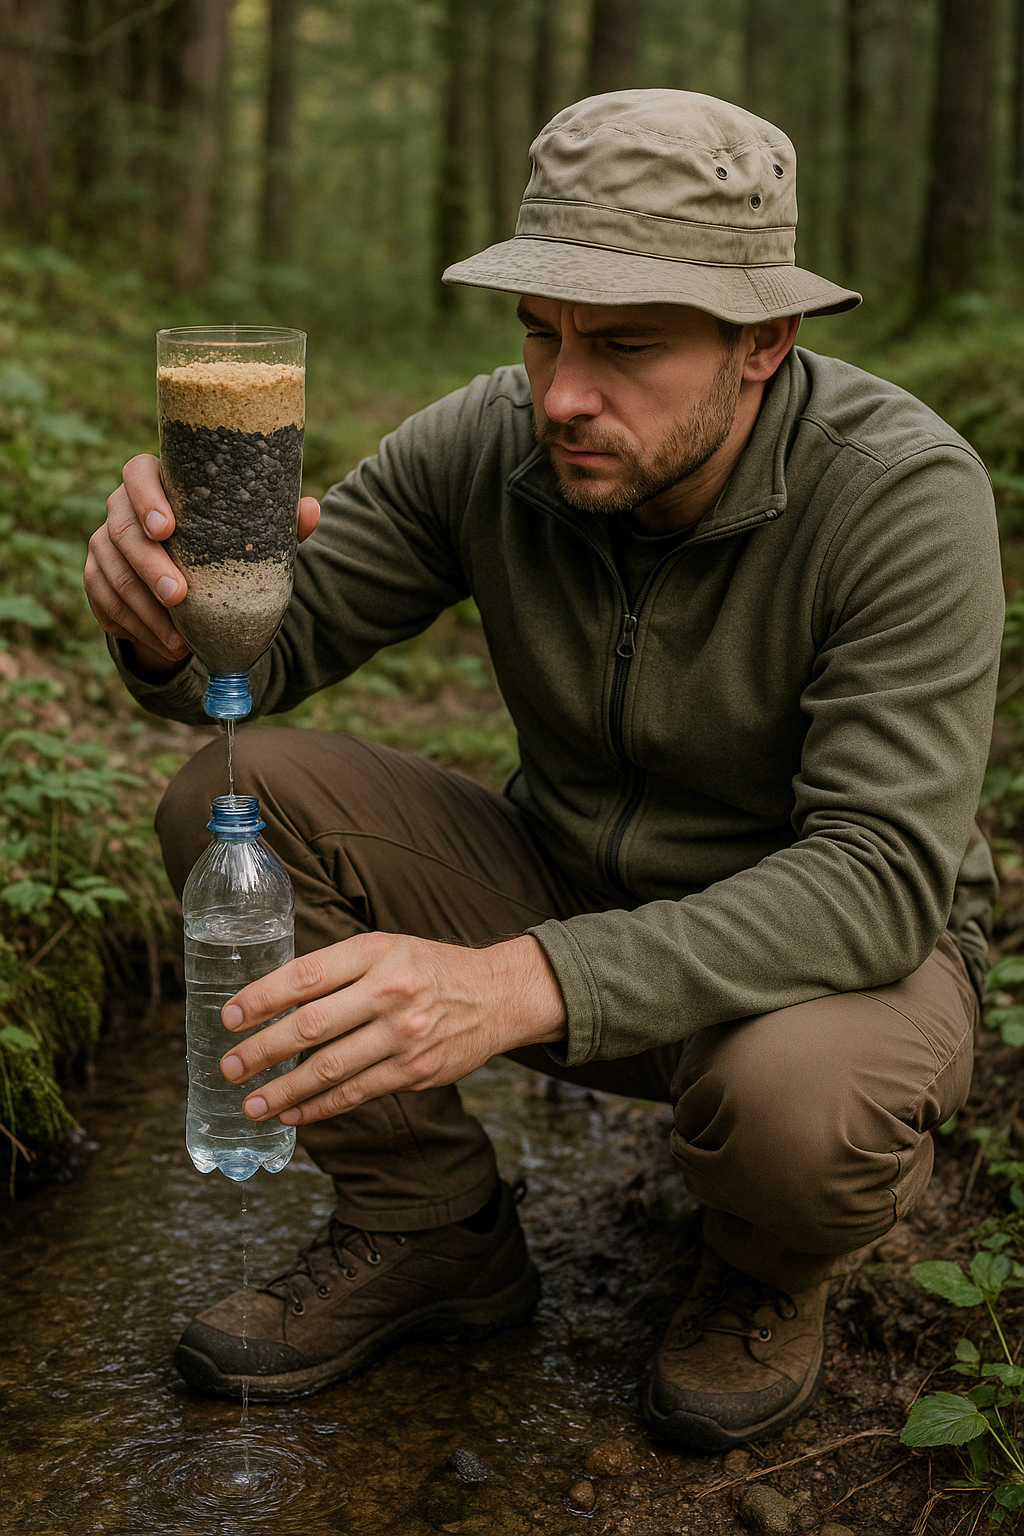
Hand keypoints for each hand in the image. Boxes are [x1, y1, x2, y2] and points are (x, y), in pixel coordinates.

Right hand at [84, 452, 320, 673]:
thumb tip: (311, 509)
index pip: (138, 474)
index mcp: (156, 482)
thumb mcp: (250, 535)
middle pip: (122, 529)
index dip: (147, 498)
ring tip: (179, 639)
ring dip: (144, 610)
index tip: (167, 529)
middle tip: (178, 595)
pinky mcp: (96, 580)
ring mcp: (103, 545)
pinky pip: (105, 606)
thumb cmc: (220, 544)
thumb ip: (277, 523)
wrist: (190, 583)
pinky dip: (137, 630)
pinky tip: (166, 646)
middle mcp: (121, 509)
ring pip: (111, 573)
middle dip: (149, 566)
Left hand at [217, 932, 567, 1124]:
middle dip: (262, 1050)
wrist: (498, 994)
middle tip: (229, 1067)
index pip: (306, 975)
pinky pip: (356, 1093)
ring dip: (284, 1090)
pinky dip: (320, 1107)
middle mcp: (389, 991)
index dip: (262, 997)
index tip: (228, 1016)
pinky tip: (293, 1115)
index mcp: (376, 953)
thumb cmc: (430, 969)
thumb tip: (274, 1000)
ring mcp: (404, 1035)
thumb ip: (339, 970)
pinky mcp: (415, 1072)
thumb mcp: (388, 949)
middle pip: (311, 1025)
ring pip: (330, 1068)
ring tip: (251, 1105)